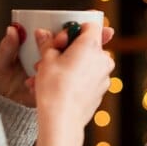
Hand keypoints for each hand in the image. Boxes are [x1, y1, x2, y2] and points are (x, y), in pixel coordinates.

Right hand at [0, 22, 115, 108]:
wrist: (62, 120)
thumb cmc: (54, 88)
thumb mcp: (46, 60)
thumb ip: (46, 43)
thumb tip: (42, 33)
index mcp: (92, 46)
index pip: (90, 25)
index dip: (73, 29)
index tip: (59, 39)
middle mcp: (103, 59)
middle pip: (87, 45)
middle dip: (67, 50)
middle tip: (48, 58)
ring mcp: (104, 76)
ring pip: (85, 64)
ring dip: (66, 66)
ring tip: (44, 75)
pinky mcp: (100, 91)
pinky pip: (87, 79)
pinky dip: (73, 79)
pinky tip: (54, 87)